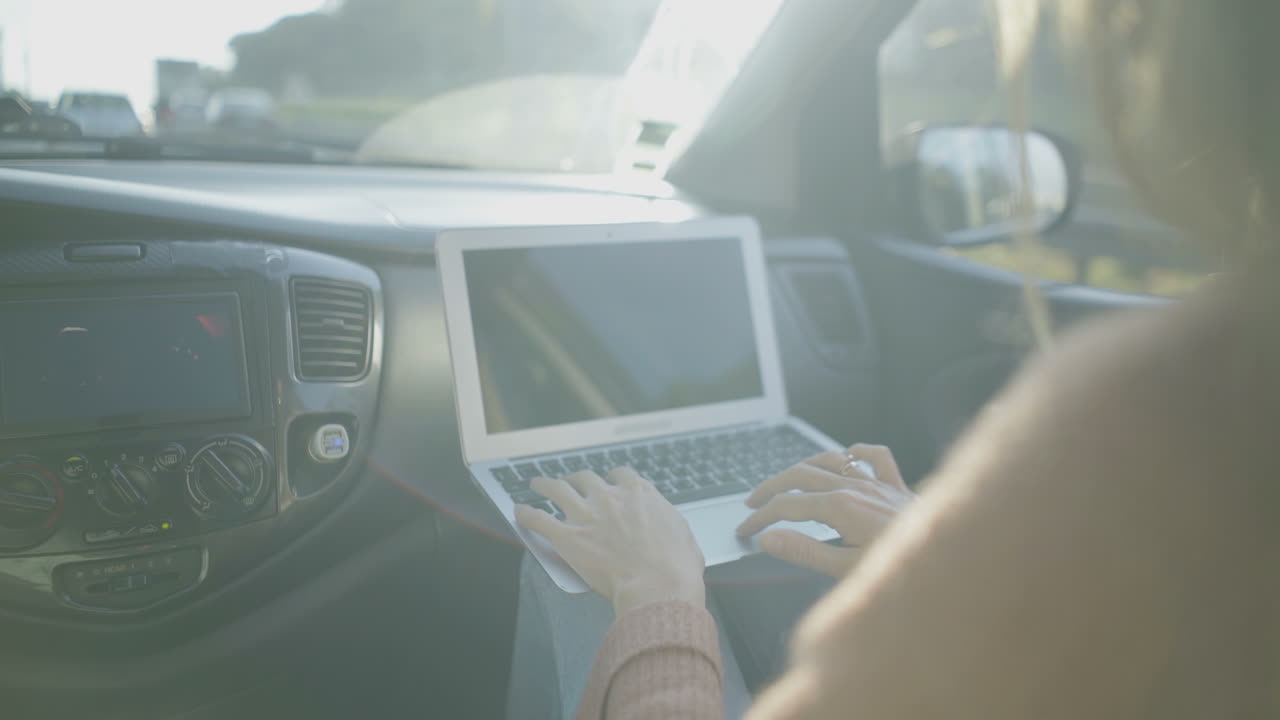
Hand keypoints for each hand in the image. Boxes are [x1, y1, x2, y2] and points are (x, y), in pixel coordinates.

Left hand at [515, 467, 705, 614]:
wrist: (658, 586)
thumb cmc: (677, 567)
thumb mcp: (684, 536)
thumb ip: (669, 523)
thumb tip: (670, 529)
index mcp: (639, 493)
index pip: (620, 475)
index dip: (612, 480)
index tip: (608, 484)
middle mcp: (609, 497)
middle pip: (585, 478)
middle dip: (576, 479)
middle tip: (570, 482)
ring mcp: (586, 514)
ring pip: (557, 489)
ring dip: (544, 484)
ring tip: (536, 483)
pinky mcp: (567, 536)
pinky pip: (538, 518)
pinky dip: (526, 514)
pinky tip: (519, 511)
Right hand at [736, 444, 913, 577]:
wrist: (950, 561)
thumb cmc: (902, 572)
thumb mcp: (847, 570)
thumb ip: (805, 552)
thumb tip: (769, 539)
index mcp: (840, 508)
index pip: (787, 506)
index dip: (761, 517)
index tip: (746, 531)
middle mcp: (856, 488)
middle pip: (800, 475)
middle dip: (771, 487)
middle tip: (752, 503)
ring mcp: (877, 484)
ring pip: (831, 461)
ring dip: (803, 468)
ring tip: (785, 481)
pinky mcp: (897, 487)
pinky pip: (877, 457)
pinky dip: (858, 453)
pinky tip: (848, 456)